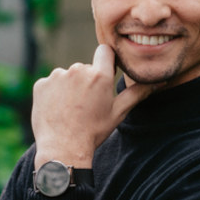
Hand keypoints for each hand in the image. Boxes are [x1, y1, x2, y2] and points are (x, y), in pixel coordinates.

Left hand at [31, 44, 153, 168]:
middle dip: (87, 81)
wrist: (63, 149)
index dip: (106, 62)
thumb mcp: (118, 113)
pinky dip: (53, 94)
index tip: (105, 74)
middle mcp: (77, 70)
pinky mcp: (41, 84)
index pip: (105, 51)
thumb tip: (159, 81)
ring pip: (67, 76)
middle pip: (85, 68)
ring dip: (69, 87)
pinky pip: (50, 84)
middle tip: (86, 105)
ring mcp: (56, 76)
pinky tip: (57, 110)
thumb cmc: (93, 132)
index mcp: (99, 75)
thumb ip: (137, 93)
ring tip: (70, 110)